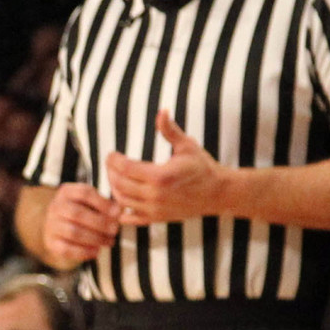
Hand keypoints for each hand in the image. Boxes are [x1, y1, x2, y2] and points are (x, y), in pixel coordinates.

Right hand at [42, 182, 119, 265]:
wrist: (57, 227)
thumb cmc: (80, 212)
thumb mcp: (90, 203)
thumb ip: (105, 205)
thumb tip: (119, 212)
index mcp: (67, 192)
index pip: (84, 193)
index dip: (102, 203)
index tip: (117, 213)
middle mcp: (55, 207)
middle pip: (77, 213)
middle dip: (100, 223)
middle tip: (115, 230)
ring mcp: (51, 225)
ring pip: (73, 232)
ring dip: (95, 238)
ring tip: (109, 241)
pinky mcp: (50, 242)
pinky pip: (66, 249)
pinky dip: (84, 252)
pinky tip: (96, 252)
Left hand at [106, 111, 231, 225]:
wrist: (218, 193)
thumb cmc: (202, 166)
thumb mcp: (187, 145)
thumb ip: (170, 130)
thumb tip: (162, 111)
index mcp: (160, 176)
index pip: (125, 168)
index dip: (114, 160)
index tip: (111, 154)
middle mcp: (155, 195)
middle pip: (120, 184)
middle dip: (111, 172)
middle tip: (110, 164)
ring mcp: (155, 209)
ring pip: (122, 201)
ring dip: (114, 189)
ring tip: (116, 177)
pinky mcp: (157, 218)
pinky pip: (130, 218)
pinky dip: (121, 209)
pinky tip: (123, 197)